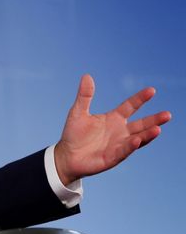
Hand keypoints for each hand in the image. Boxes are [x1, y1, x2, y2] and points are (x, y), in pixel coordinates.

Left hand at [54, 74, 171, 184]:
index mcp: (114, 118)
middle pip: (141, 124)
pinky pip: (124, 151)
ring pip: (137, 139)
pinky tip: (136, 140)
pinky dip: (130, 146)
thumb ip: (85, 96)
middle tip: (167, 114)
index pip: (130, 106)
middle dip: (154, 120)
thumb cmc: (73, 133)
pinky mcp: (112, 157)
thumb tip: (86, 76)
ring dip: (147, 134)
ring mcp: (118, 145)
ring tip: (158, 129)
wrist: (66, 155)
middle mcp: (120, 131)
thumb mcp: (78, 112)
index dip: (140, 99)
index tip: (152, 90)